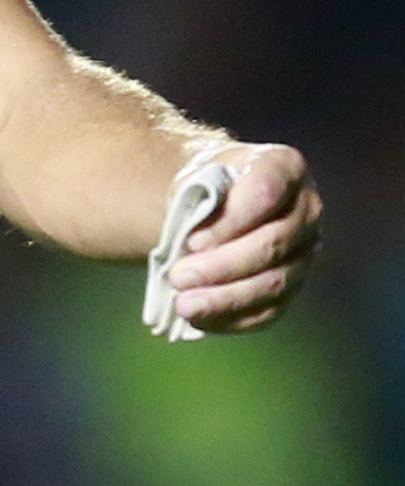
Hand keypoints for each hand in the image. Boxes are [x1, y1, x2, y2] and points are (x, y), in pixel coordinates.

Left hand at [170, 142, 320, 332]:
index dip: (231, 221)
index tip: (192, 240)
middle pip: (272, 244)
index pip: (266, 193)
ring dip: (226, 298)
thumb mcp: (197, 175)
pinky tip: (200, 318)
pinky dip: (233, 318)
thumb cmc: (206, 184)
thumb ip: (198, 198)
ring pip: (273, 283)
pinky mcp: (292, 287)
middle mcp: (307, 210)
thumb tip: (199, 241)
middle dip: (222, 265)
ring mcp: (305, 252)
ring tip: (185, 304)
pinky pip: (269, 311)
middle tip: (179, 276)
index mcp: (286, 167)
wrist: (214, 202)